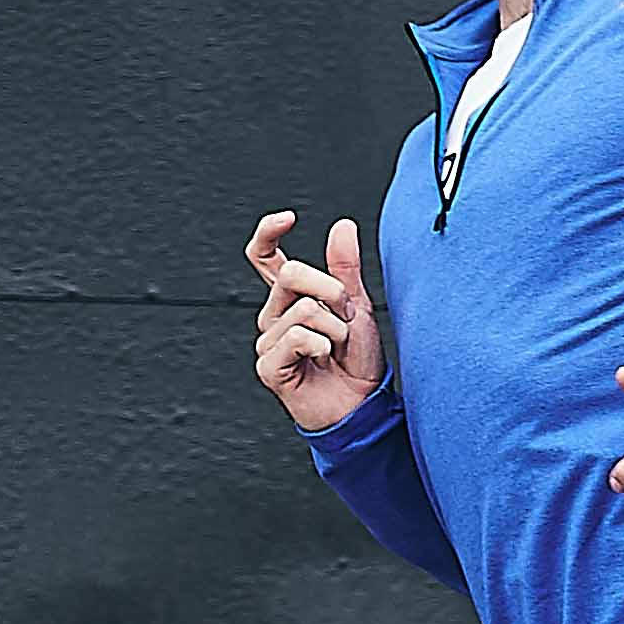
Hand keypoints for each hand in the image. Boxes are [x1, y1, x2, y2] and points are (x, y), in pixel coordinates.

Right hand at [244, 208, 387, 431]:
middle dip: (332, 291)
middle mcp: (273, 316)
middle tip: (346, 317)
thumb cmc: (356, 361)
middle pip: (291, 273)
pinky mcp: (269, 366)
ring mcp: (268, 341)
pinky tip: (323, 360)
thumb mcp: (357, 305)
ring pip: (303, 309)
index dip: (268, 233)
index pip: (263, 258)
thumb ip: (345, 268)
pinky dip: (321, 345)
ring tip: (336, 348)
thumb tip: (342, 226)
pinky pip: (297, 337)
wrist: (360, 405)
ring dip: (335, 328)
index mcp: (289, 298)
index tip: (288, 218)